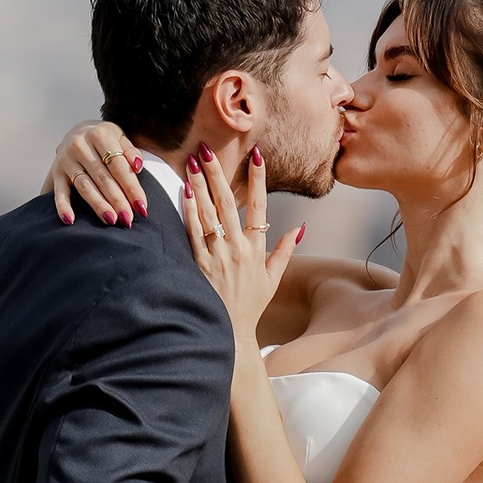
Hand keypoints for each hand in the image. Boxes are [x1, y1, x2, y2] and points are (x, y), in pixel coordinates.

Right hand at [47, 118, 148, 225]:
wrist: (78, 131)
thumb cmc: (105, 140)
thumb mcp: (120, 138)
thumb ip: (130, 151)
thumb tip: (138, 166)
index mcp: (99, 135)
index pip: (118, 165)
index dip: (131, 187)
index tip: (141, 206)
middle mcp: (80, 145)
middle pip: (102, 178)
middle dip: (117, 200)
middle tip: (128, 218)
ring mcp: (66, 160)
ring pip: (84, 186)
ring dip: (98, 205)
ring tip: (111, 220)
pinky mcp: (56, 172)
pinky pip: (59, 192)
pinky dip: (63, 206)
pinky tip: (70, 220)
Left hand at [181, 149, 303, 353]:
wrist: (229, 333)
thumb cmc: (251, 305)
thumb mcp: (273, 279)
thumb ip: (285, 251)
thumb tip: (299, 228)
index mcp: (257, 249)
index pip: (259, 207)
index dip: (258, 180)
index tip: (256, 156)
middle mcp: (237, 249)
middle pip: (227, 204)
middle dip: (218, 174)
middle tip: (208, 149)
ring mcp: (217, 256)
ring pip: (208, 215)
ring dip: (200, 187)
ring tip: (192, 163)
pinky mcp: (199, 265)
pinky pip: (193, 234)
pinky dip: (188, 213)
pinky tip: (183, 194)